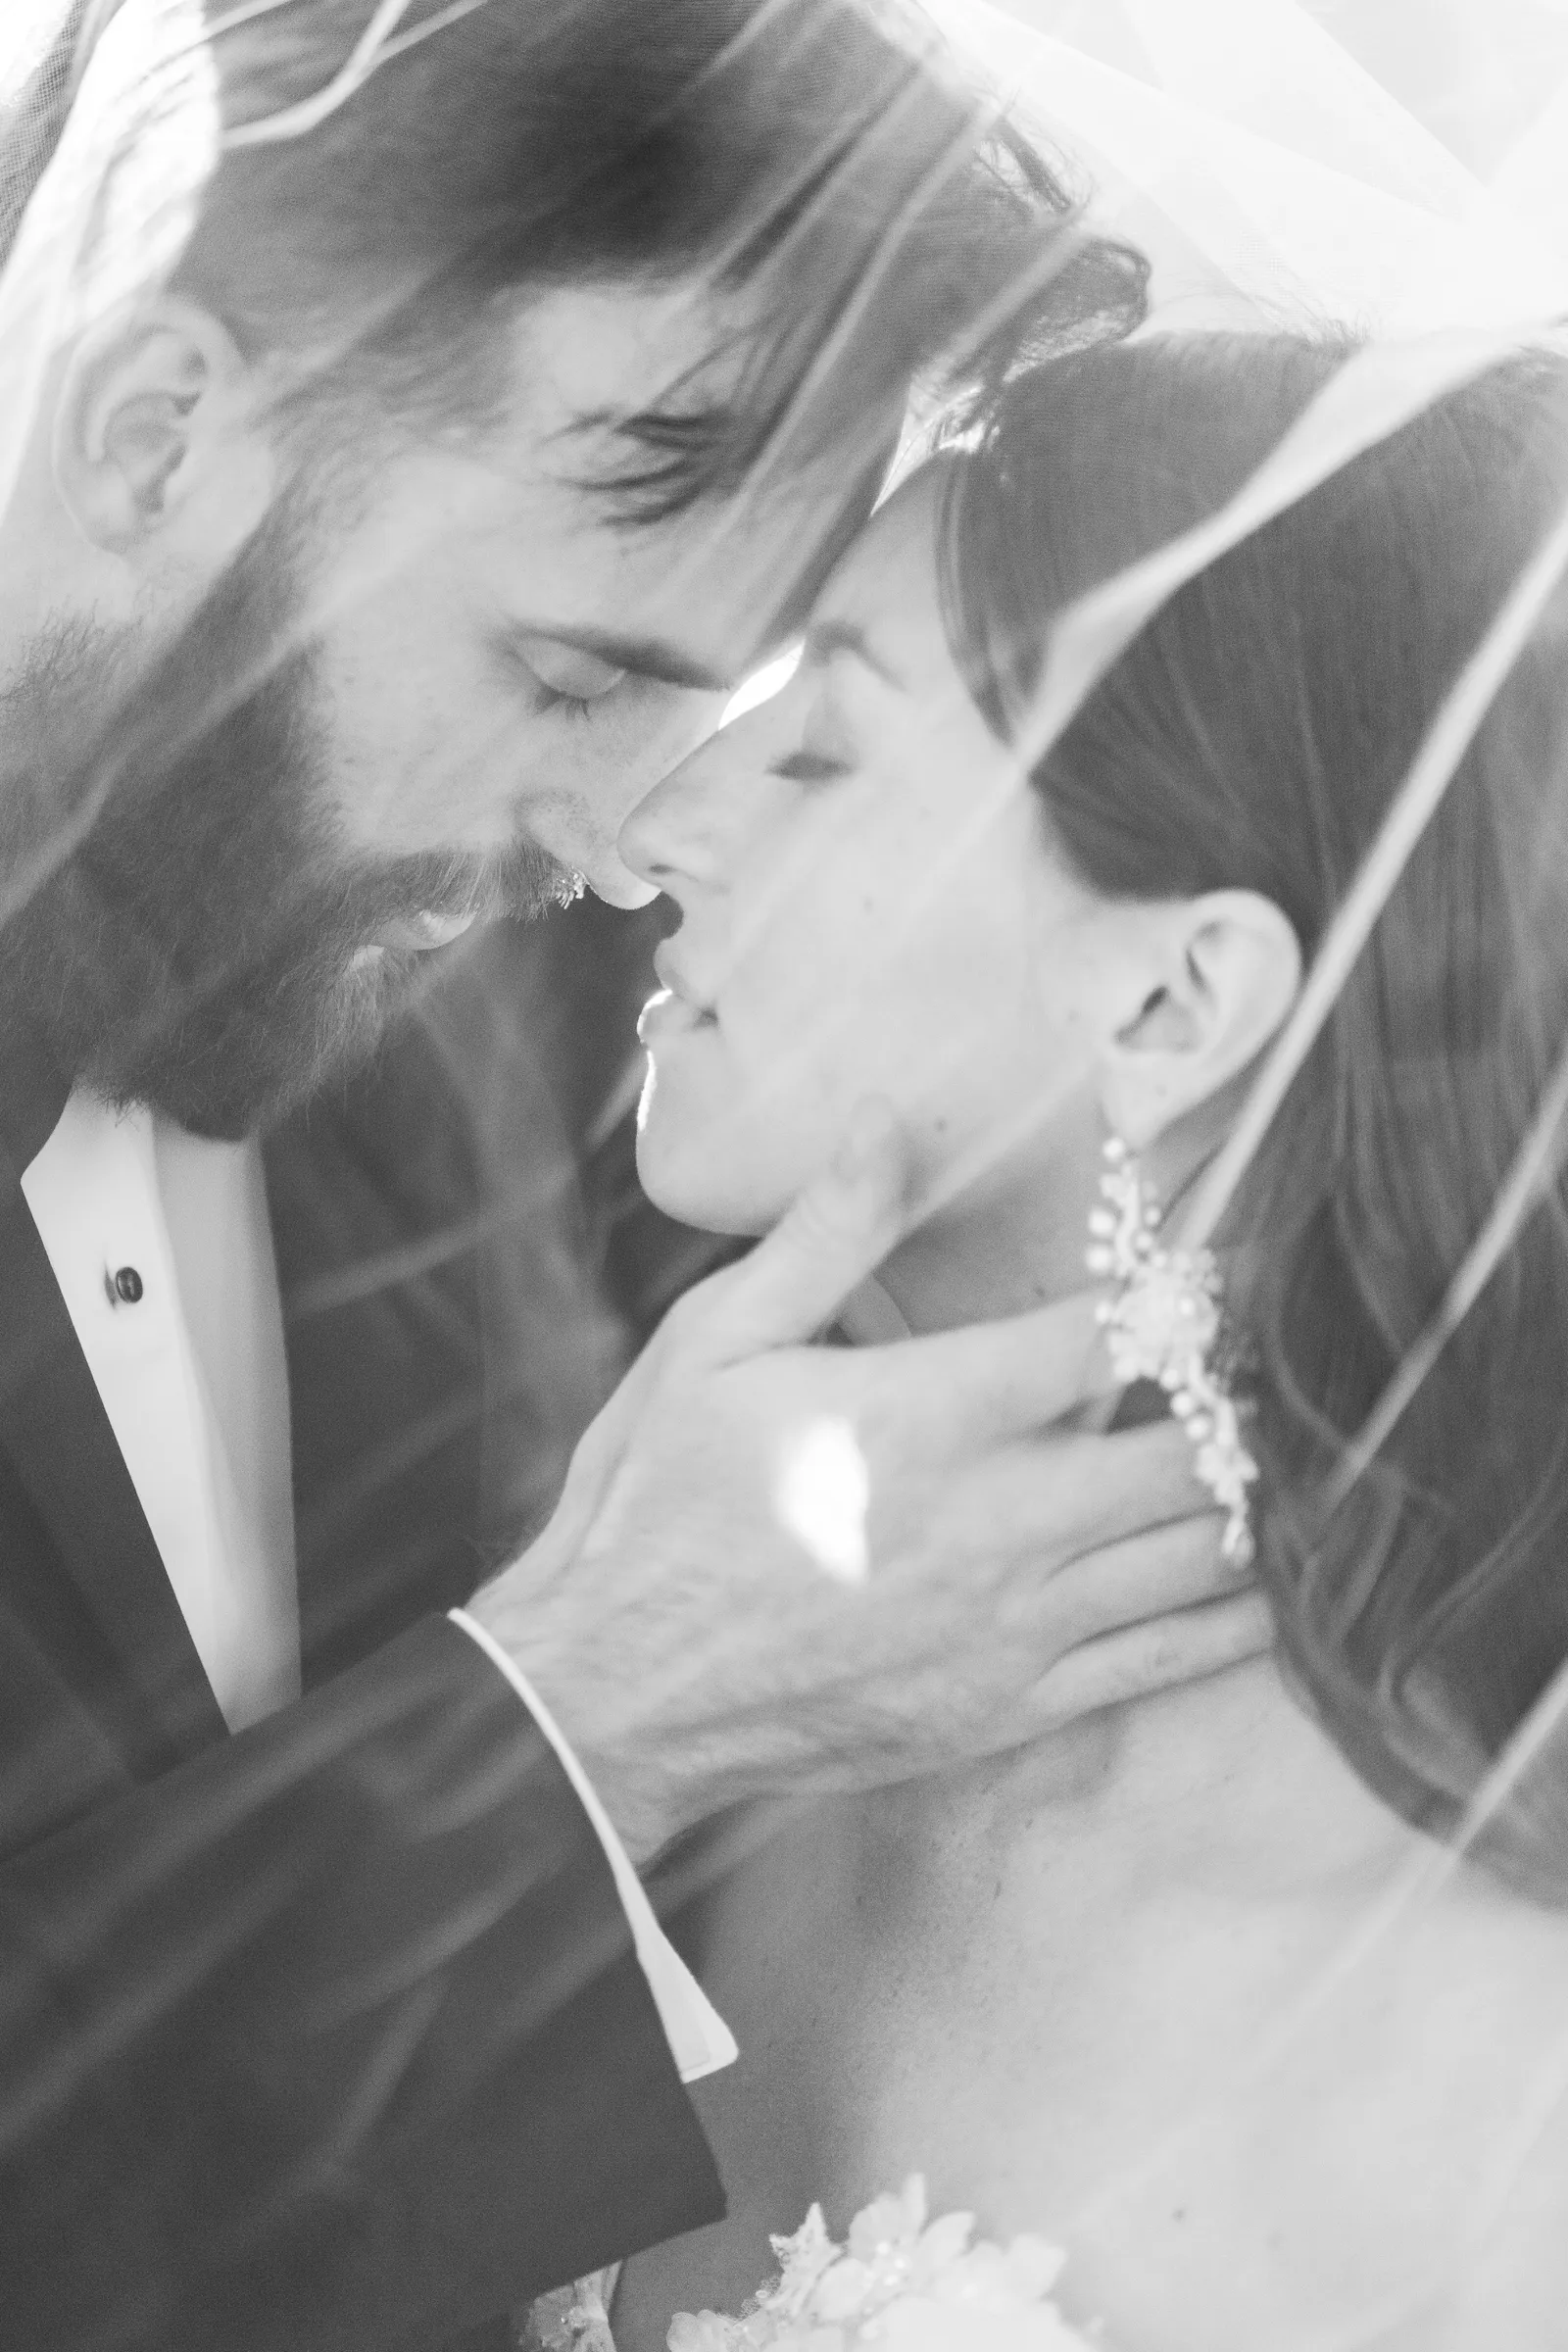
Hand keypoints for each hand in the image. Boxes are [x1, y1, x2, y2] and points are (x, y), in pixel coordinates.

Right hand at [470, 1107, 1268, 1862]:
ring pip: (1197, 1560)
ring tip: (1291, 1458)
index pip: (1104, 1337)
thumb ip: (822, 1235)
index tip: (1237, 1263)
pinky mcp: (1013, 1709)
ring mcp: (1012, 1628)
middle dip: (1246, 1404)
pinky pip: (1166, 1663)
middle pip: (1188, 1455)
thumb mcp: (712, 1345)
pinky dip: (1238, 1618)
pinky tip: (1272, 1582)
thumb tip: (888, 1121)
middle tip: (1278, 1363)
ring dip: (1261, 1504)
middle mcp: (991, 1524)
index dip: (1190, 1291)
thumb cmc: (656, 1505)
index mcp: (922, 1417)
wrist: (615, 1697)